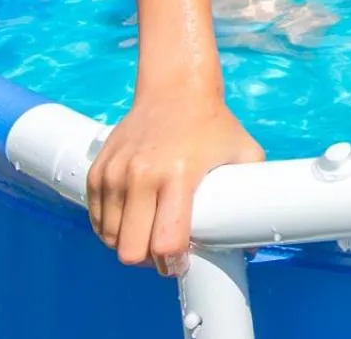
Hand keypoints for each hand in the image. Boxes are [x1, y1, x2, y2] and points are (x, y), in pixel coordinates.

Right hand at [87, 93, 264, 275]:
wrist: (175, 89)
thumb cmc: (213, 124)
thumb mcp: (245, 152)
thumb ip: (253, 194)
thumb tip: (252, 243)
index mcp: (178, 175)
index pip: (165, 241)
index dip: (173, 262)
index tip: (183, 262)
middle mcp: (141, 175)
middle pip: (130, 250)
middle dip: (148, 261)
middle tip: (164, 254)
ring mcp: (115, 173)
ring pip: (110, 238)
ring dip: (128, 245)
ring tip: (149, 237)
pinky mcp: (98, 170)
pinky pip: (97, 219)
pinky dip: (111, 228)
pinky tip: (132, 223)